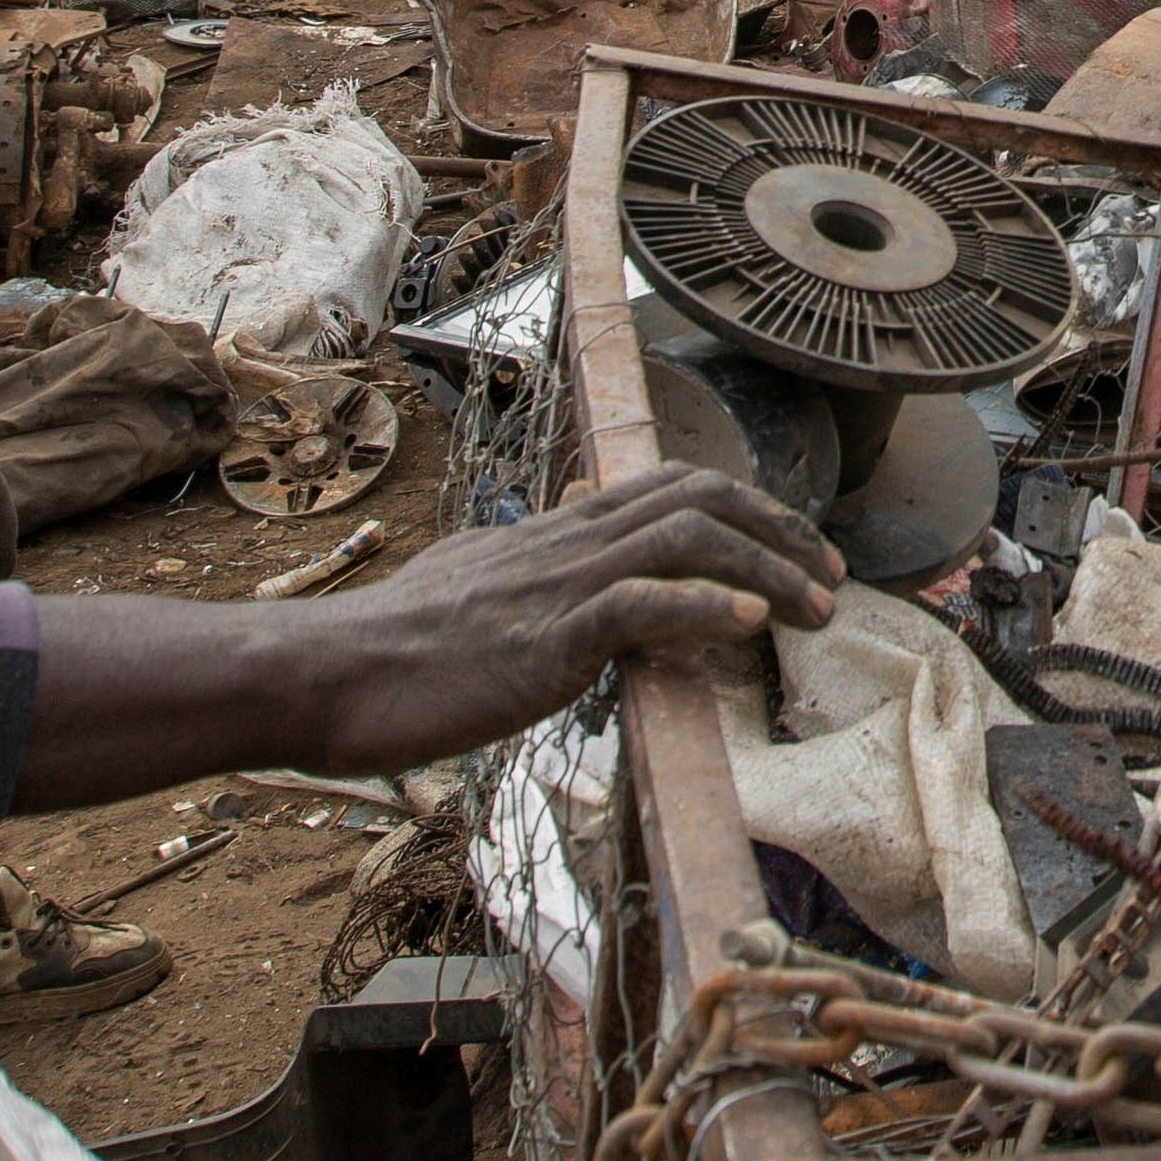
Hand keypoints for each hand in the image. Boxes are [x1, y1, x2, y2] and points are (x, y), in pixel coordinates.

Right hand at [290, 466, 843, 764]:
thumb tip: (564, 514)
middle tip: (830, 579)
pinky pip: (640, 605)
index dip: (746, 508)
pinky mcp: (546, 637)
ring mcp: (558, 585)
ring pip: (685, 540)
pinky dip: (703, 608)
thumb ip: (529, 552)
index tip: (794, 549)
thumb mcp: (471, 576)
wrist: (329, 674)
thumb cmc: (394, 646)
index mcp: (554, 531)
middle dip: (778, 529)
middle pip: (697, 496)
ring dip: (767, 570)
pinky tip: (747, 626)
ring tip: (814, 610)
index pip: (668, 486)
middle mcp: (566, 541)